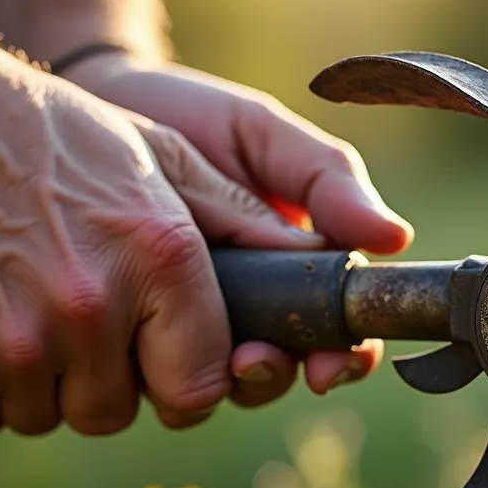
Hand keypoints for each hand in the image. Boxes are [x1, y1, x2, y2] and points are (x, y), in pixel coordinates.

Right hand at [0, 40, 327, 437]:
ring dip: (44, 379)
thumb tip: (335, 260)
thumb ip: (244, 224)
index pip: (204, 387)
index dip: (189, 377)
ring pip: (53, 416)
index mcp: (160, 257)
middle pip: (123, 410)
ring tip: (25, 297)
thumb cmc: (49, 132)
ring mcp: (16, 344)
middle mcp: (93, 308)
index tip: (166, 354)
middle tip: (81, 308)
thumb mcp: (162, 154)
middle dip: (111, 375)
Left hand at [58, 54, 414, 406]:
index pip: (342, 327)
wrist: (91, 105)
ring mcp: (195, 320)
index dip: (346, 354)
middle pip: (288, 367)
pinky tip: (154, 350)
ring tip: (214, 354)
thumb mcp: (262, 135)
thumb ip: (326, 180)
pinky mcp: (135, 331)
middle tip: (256, 359)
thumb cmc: (188, 116)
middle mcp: (254, 302)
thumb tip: (396, 239)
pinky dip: (165, 371)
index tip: (333, 357)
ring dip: (229, 381)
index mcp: (299, 263)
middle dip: (281, 374)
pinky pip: (159, 372)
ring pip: (228, 382)